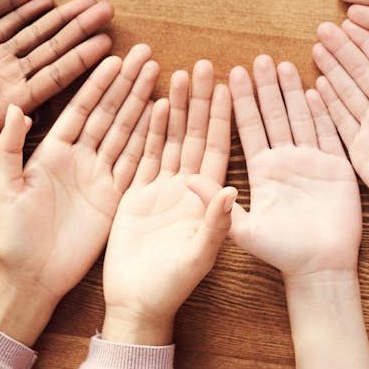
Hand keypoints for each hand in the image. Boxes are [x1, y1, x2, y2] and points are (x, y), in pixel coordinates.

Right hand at [0, 0, 114, 182]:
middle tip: (109, 9)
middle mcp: (7, 82)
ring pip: (32, 33)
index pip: (57, 78)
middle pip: (52, 50)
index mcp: (12, 106)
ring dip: (60, 16)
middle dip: (81, 30)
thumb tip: (32, 121)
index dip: (82, 60)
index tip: (109, 43)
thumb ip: (3, 146)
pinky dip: (20, 8)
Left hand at [0, 45, 158, 300]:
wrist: (33, 276)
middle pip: (108, 112)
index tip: (114, 57)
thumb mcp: (5, 186)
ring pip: (125, 131)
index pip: (80, 108)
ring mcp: (98, 176)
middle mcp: (79, 158)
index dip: (97, 83)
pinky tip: (163, 116)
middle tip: (146, 54)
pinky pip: (135, 161)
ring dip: (142, 103)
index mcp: (52, 151)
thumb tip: (15, 105)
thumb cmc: (12, 233)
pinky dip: (149, 139)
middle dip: (127, 83)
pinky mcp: (114, 196)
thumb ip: (10, 146)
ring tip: (158, 74)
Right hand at [101, 61, 235, 344]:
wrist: (136, 304)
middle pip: (195, 135)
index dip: (224, 117)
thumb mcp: (199, 256)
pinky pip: (145, 155)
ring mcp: (162, 189)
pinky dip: (150, 130)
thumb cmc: (173, 285)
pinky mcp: (137, 194)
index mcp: (207, 199)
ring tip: (178, 73)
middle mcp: (187, 188)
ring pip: (171, 139)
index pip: (219, 148)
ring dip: (176, 107)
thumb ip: (215, 223)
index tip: (231, 84)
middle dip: (200, 101)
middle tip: (203, 65)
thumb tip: (231, 190)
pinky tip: (154, 104)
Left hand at [227, 56, 360, 276]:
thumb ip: (215, 206)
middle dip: (265, 87)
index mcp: (261, 171)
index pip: (248, 128)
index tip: (227, 74)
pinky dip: (323, 112)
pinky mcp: (337, 168)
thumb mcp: (242, 231)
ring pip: (299, 118)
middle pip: (273, 116)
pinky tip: (316, 89)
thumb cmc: (280, 254)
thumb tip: (187, 180)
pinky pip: (329, 134)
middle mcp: (284, 161)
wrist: (320, 270)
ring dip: (291, 92)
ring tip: (283, 64)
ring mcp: (312, 161)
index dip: (239, 102)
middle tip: (257, 58)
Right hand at [312, 20, 368, 232]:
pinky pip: (341, 121)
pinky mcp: (360, 149)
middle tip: (324, 27)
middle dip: (343, 49)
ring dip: (332, 69)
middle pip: (361, 72)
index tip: (352, 21)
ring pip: (347, 92)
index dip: (368, 42)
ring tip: (317, 47)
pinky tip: (317, 84)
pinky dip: (329, 103)